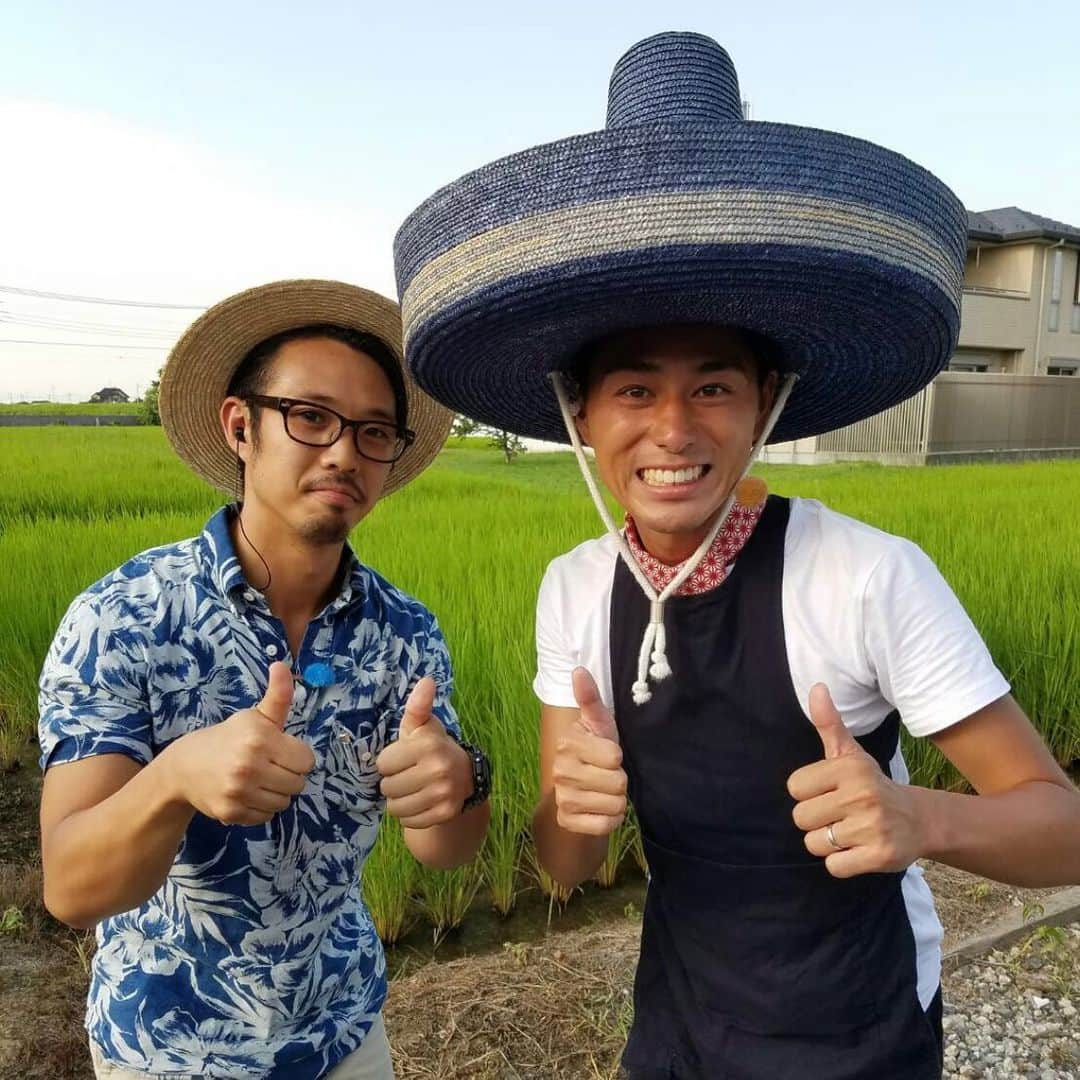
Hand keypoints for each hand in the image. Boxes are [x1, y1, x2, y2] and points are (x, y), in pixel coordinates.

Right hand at [165, 662, 314, 825]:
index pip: (306, 760)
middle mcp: (250, 767)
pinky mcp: (231, 812)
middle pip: (298, 783)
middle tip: (271, 766)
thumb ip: (278, 696)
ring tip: (260, 779)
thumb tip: (281, 664)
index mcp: (260, 739)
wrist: (184, 766)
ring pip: (284, 802)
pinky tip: (248, 793)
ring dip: (277, 792)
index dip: (298, 755)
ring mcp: (239, 792)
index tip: (282, 751)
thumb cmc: (227, 737)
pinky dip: (261, 807)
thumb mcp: (254, 716)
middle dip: (289, 774)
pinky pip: (266, 816)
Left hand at [375, 677, 472, 828]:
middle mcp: (438, 770)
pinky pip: (408, 820)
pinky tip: (420, 801)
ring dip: (398, 800)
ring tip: (412, 789)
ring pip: (395, 807)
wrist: (464, 776)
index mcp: (428, 745)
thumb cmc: (432, 747)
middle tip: (408, 774)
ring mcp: (443, 794)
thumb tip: (426, 680)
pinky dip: (409, 814)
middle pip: (387, 787)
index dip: (389, 761)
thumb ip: (418, 705)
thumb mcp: (422, 725)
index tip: (403, 758)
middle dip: (392, 781)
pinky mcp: (444, 813)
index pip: (383, 763)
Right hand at [551, 667, 626, 836]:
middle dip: (619, 781)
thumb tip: (579, 670)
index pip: (615, 756)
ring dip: (616, 801)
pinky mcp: (567, 821)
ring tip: (603, 792)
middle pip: (618, 782)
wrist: (577, 791)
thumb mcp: (598, 724)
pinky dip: (610, 820)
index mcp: (567, 743)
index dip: (617, 757)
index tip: (606, 756)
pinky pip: (606, 824)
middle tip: (606, 775)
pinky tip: (600, 810)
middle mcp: (560, 770)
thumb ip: (590, 698)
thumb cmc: (594, 751)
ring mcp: (562, 798)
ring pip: (615, 804)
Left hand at [787, 683, 926, 876]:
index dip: (808, 793)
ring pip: (814, 843)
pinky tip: (857, 850)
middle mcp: (861, 795)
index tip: (829, 792)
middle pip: (800, 818)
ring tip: (848, 832)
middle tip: (839, 815)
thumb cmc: (871, 784)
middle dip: (816, 820)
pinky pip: (833, 866)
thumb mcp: (850, 753)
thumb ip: (829, 724)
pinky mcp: (879, 856)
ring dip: (827, 843)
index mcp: (849, 768)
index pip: (794, 787)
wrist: (918, 820)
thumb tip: (816, 687)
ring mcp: (871, 827)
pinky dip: (841, 863)